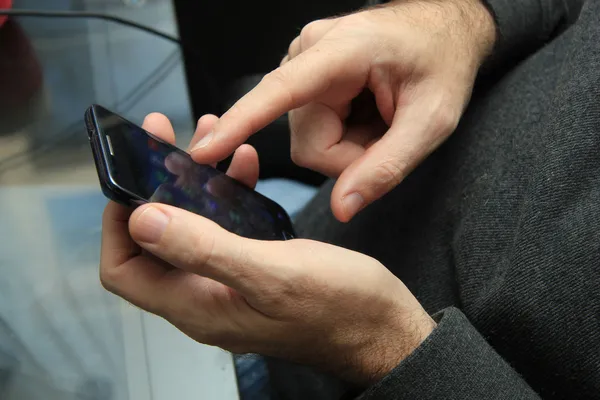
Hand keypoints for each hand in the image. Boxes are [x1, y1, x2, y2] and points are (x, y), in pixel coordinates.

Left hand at [101, 114, 435, 384]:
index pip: (125, 269)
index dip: (117, 224)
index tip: (130, 178)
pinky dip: (229, 194)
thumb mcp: (271, 273)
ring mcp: (230, 282)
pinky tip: (245, 166)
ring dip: (194, 184)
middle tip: (165, 141)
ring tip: (209, 140)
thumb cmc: (339, 309)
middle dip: (155, 187)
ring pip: (193, 228)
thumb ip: (204, 249)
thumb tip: (142, 221)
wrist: (383, 327)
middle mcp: (206, 296)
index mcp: (199, 305)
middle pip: (156, 240)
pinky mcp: (254, 269)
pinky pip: (226, 228)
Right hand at [188, 0, 495, 221]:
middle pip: (306, 141)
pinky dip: (342, 136)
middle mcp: (309, 54)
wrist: (441, 29)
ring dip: (348, 146)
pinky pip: (312, 128)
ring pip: (308, 140)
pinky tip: (364, 116)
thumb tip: (343, 208)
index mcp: (340, 53)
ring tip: (379, 121)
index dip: (241, 124)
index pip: (279, 94)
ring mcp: (304, 65)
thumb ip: (387, 167)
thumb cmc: (441, 63)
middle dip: (349, 156)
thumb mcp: (432, 121)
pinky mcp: (305, 80)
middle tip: (386, 137)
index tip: (206, 150)